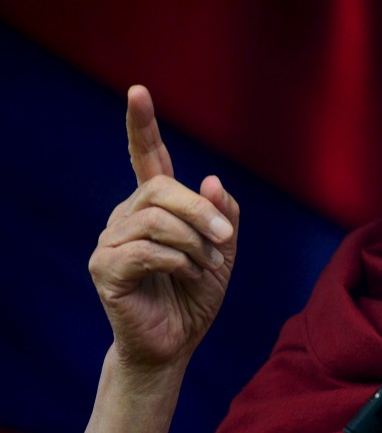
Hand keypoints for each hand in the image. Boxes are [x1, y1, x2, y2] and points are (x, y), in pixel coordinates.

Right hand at [88, 86, 239, 375]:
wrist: (177, 342)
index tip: (138, 90)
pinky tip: (186, 277)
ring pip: (157, 220)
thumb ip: (222, 213)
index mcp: (155, 205)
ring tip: (206, 266)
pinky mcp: (105, 268)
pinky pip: (147, 250)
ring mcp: (111, 240)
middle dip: (201, 212)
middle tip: (225, 240)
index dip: (142, 124)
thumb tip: (208, 178)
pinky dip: (179, 262)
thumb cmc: (196, 294)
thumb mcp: (223, 249)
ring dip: (194, 243)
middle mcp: (127, 215)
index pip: (146, 156)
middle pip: (161, 188)